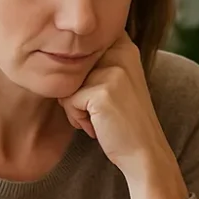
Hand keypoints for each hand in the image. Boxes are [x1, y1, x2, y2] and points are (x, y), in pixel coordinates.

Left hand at [58, 32, 188, 198]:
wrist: (144, 152)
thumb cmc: (124, 120)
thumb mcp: (116, 80)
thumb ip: (94, 60)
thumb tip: (55, 50)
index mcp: (124, 45)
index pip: (81, 46)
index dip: (81, 73)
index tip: (100, 92)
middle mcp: (120, 52)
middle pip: (71, 66)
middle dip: (78, 91)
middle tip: (99, 109)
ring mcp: (113, 71)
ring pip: (67, 84)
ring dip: (76, 106)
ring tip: (99, 118)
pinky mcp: (102, 91)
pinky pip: (68, 101)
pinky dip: (77, 118)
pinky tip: (98, 126)